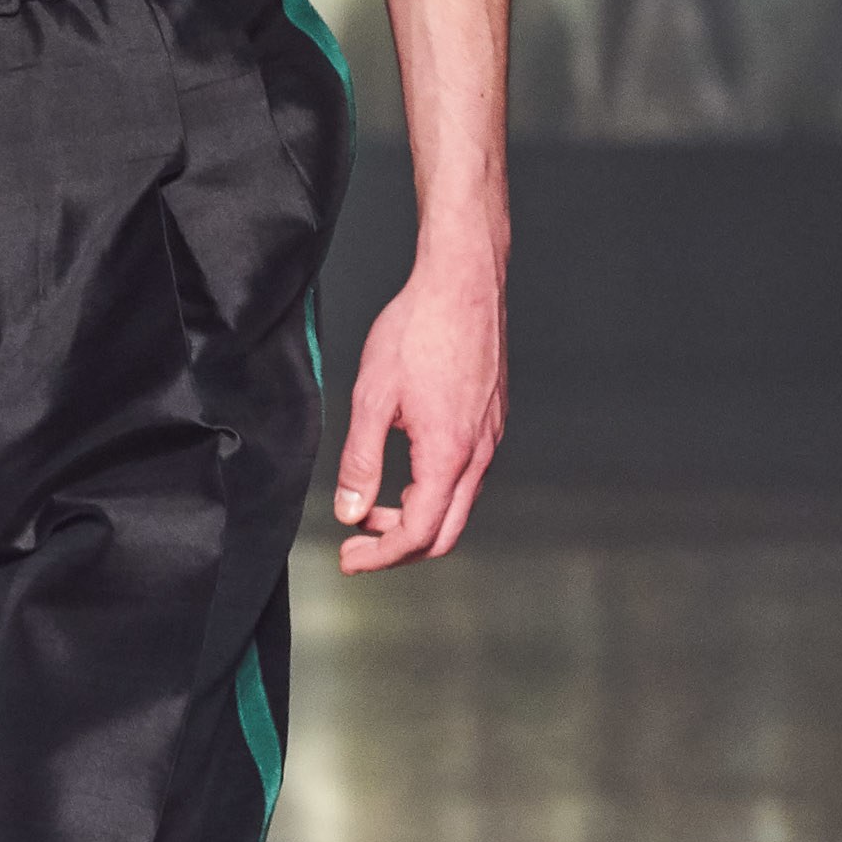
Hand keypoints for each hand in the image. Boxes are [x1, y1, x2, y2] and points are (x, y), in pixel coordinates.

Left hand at [333, 241, 505, 573]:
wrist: (463, 283)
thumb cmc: (419, 329)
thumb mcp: (372, 398)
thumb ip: (360, 461)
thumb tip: (351, 510)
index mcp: (448, 455)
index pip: (418, 533)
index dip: (380, 556)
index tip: (349, 558)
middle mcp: (479, 453)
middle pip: (445, 533)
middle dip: (399, 549)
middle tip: (358, 548)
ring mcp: (490, 438)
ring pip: (457, 506)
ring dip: (415, 518)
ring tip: (373, 507)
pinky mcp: (491, 422)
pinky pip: (466, 478)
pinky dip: (432, 492)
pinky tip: (403, 474)